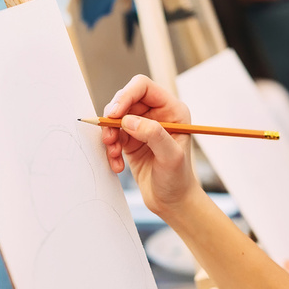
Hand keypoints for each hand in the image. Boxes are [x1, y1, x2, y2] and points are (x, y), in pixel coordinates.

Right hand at [101, 75, 200, 217]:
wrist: (172, 202)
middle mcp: (157, 114)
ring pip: (115, 118)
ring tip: (114, 153)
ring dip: (109, 135)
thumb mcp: (171, 157)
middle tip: (109, 138)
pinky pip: (113, 136)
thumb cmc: (178, 179)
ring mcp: (143, 127)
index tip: (114, 114)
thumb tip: (129, 120)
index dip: (126, 95)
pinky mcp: (131, 140)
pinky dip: (110, 149)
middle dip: (113, 118)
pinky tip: (117, 165)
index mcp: (172, 110)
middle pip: (125, 100)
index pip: (143, 87)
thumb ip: (153, 135)